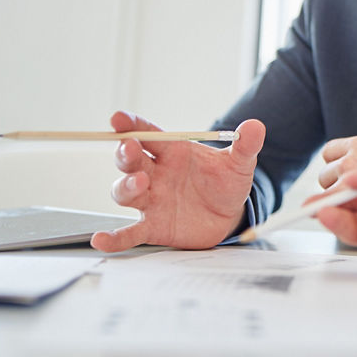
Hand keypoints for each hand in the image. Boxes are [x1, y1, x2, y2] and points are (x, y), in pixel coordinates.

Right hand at [90, 110, 265, 251]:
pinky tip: (101, 239)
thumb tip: (256, 126)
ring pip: (126, 191)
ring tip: (140, 185)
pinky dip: (114, 237)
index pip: (147, 133)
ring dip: (126, 187)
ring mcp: (151, 200)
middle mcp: (156, 173)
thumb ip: (245, 145)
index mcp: (172, 151)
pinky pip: (129, 233)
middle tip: (130, 148)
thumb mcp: (239, 163)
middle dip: (126, 153)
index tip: (117, 118)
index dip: (131, 124)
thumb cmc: (225, 182)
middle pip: (131, 160)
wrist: (230, 214)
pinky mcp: (153, 227)